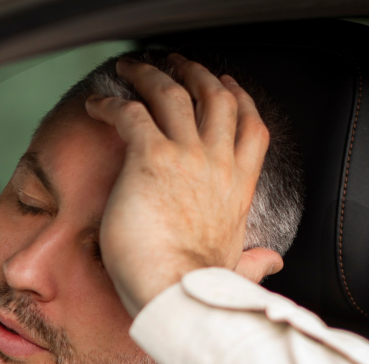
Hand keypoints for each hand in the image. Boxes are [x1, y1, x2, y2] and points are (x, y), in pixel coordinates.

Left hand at [85, 54, 273, 312]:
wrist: (178, 294)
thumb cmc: (198, 290)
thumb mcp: (235, 268)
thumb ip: (252, 260)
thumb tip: (271, 263)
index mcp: (239, 188)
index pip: (250, 128)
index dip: (240, 100)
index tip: (228, 86)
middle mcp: (218, 164)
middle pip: (215, 99)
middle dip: (197, 75)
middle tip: (177, 65)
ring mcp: (187, 157)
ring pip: (175, 94)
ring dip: (153, 75)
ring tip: (134, 68)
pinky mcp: (151, 158)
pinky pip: (130, 113)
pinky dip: (112, 103)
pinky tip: (97, 104)